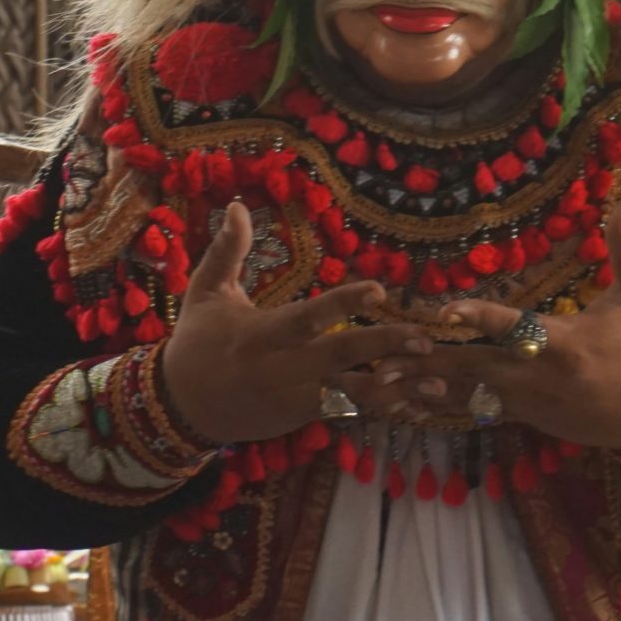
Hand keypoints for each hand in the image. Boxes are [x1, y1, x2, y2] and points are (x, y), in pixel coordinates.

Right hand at [159, 201, 433, 443]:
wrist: (180, 407)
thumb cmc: (196, 342)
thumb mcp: (205, 292)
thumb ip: (227, 251)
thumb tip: (235, 204)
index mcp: (261, 334)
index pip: (308, 318)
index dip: (342, 305)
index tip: (377, 289)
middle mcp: (283, 368)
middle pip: (340, 357)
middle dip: (384, 348)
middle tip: (424, 340)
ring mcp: (296, 397)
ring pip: (353, 394)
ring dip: (399, 389)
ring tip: (439, 387)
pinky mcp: (304, 416)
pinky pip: (350, 413)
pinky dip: (384, 409)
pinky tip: (419, 406)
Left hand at [404, 196, 620, 450]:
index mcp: (565, 343)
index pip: (515, 328)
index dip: (480, 318)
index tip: (446, 312)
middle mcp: (539, 376)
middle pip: (476, 366)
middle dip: (429, 363)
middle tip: (382, 359)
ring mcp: (529, 401)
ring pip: (469, 394)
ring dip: (424, 387)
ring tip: (379, 384)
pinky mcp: (524, 416)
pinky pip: (476, 410)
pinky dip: (443, 405)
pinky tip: (407, 401)